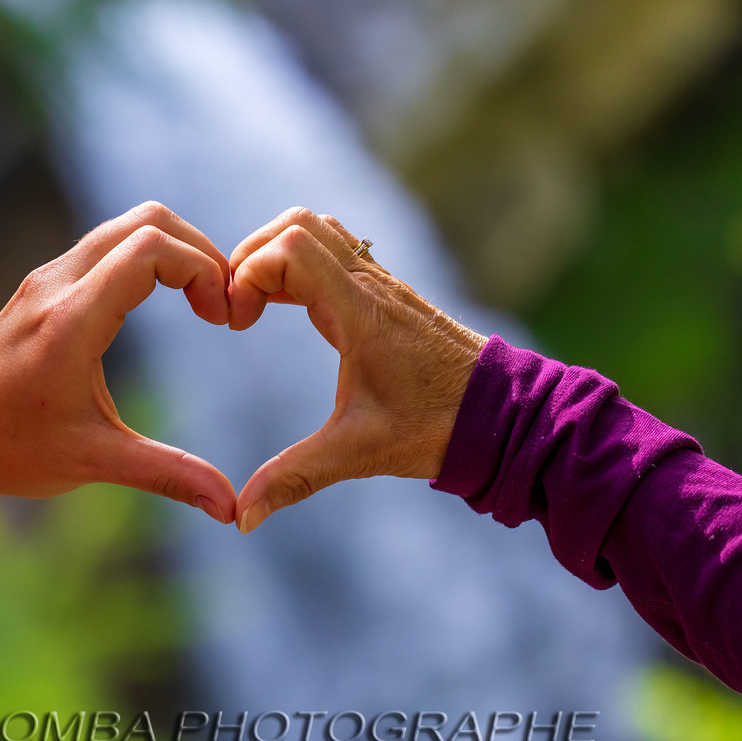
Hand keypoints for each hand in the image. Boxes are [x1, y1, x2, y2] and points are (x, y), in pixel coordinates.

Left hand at [0, 202, 238, 522]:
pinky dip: (146, 259)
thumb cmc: (5, 449)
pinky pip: (105, 247)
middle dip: (200, 251)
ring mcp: (46, 280)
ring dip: (173, 251)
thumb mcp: (92, 462)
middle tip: (221, 306)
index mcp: (71, 321)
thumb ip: (167, 475)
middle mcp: (57, 286)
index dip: (203, 268)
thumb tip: (230, 509)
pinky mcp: (42, 287)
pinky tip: (162, 303)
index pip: (151, 248)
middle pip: (146, 221)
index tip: (221, 318)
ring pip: (125, 227)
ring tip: (201, 303)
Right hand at [226, 207, 487, 533]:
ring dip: (277, 255)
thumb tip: (241, 517)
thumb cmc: (436, 429)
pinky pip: (337, 252)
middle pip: (298, 223)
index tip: (237, 323)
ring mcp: (382, 284)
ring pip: (319, 230)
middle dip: (252, 256)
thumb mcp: (357, 453)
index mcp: (361, 312)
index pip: (290, 248)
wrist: (504, 416)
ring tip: (257, 304)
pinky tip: (292, 309)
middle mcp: (371, 285)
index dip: (248, 274)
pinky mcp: (387, 294)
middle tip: (237, 307)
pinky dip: (302, 265)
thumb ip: (293, 479)